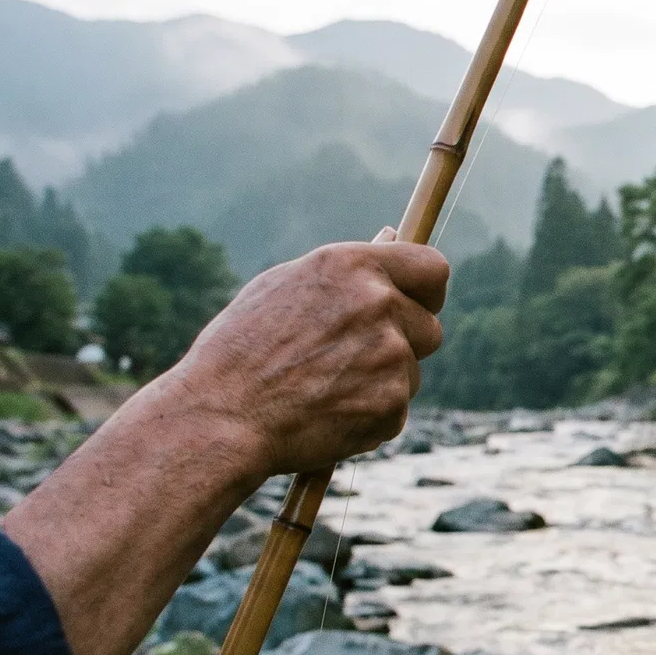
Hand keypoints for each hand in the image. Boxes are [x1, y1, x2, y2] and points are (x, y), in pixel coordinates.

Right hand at [167, 229, 447, 476]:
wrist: (222, 417)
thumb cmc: (241, 350)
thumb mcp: (283, 288)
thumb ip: (346, 271)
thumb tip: (391, 237)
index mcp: (353, 266)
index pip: (433, 269)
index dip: (429, 292)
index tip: (421, 305)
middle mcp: (379, 303)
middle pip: (430, 328)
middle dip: (404, 345)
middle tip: (353, 360)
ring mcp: (391, 355)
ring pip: (411, 373)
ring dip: (381, 383)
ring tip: (322, 389)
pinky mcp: (392, 404)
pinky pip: (394, 409)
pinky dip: (369, 416)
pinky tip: (324, 415)